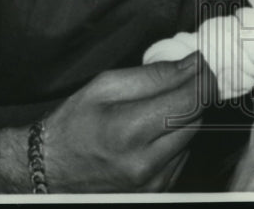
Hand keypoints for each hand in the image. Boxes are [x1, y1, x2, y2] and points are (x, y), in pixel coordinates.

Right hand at [45, 53, 205, 191]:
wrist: (50, 169)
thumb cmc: (73, 124)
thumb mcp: (105, 86)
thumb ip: (153, 75)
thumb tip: (192, 65)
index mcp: (129, 130)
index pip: (191, 100)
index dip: (203, 77)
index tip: (202, 63)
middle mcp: (145, 162)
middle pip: (196, 117)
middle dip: (192, 94)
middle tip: (178, 80)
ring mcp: (152, 182)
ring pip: (192, 136)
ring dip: (183, 117)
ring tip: (154, 110)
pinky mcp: (156, 190)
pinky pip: (182, 155)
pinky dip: (175, 139)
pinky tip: (151, 133)